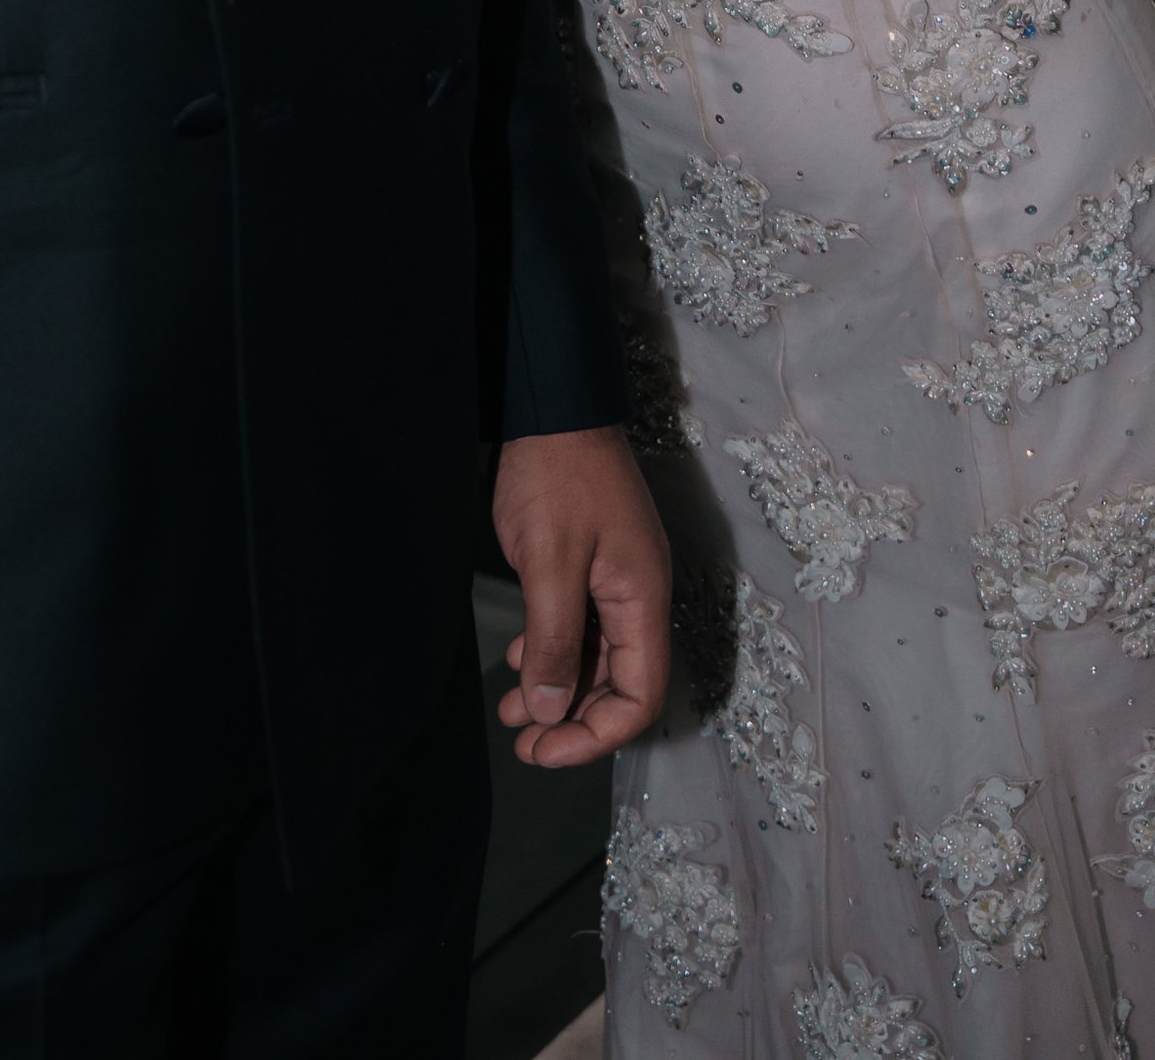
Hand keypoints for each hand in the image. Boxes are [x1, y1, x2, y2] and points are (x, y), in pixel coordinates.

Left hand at [488, 426, 671, 768]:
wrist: (553, 404)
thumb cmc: (555, 476)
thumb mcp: (550, 563)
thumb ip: (554, 641)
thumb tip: (552, 711)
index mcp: (642, 601)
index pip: (640, 697)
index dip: (595, 736)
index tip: (544, 749)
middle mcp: (638, 596)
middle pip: (620, 685)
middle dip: (573, 720)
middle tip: (522, 740)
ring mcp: (616, 578)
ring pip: (597, 658)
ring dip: (558, 689)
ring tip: (512, 713)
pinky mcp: (592, 563)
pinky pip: (583, 626)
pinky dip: (553, 651)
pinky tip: (519, 659)